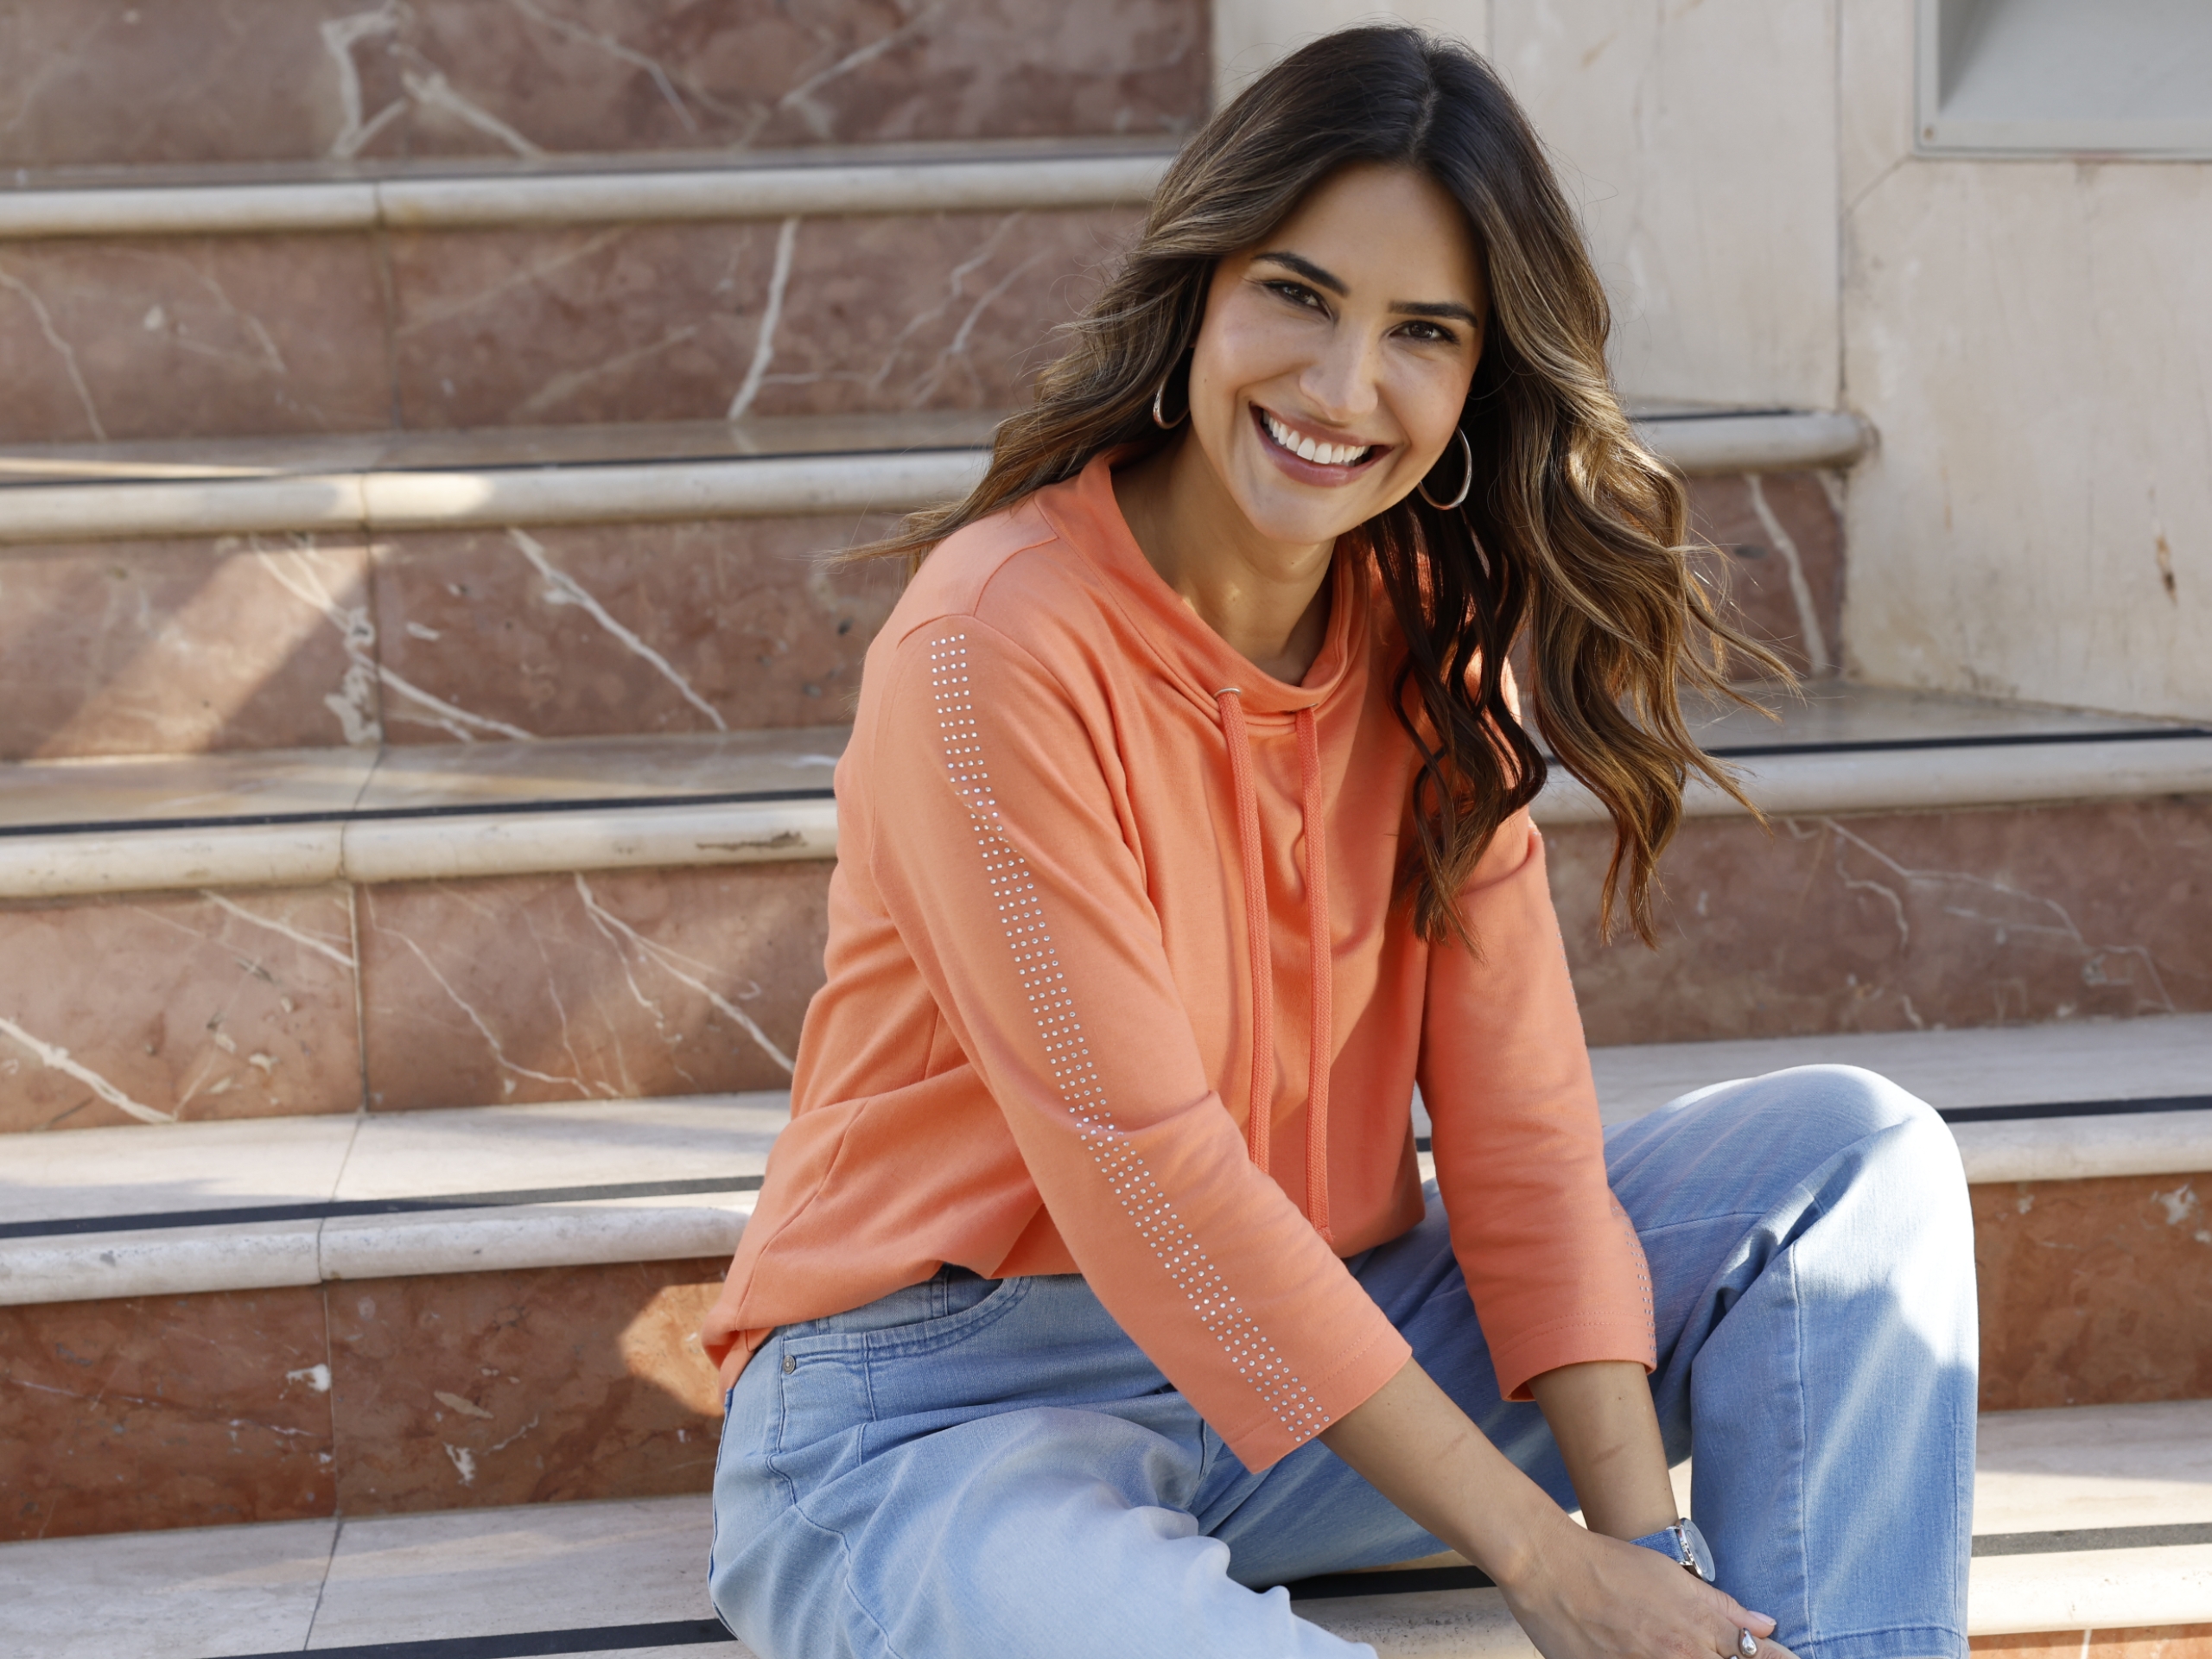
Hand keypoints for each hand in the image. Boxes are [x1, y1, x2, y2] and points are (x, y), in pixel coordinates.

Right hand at [1497, 1513, 1790, 1658]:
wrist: (1548, 1568)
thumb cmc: (1610, 1565)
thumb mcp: (1672, 1577)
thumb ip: (1722, 1607)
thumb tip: (1766, 1626)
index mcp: (1699, 1633)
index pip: (1757, 1657)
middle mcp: (1679, 1658)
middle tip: (1729, 1651)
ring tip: (1678, 1646)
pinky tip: (1652, 1653)